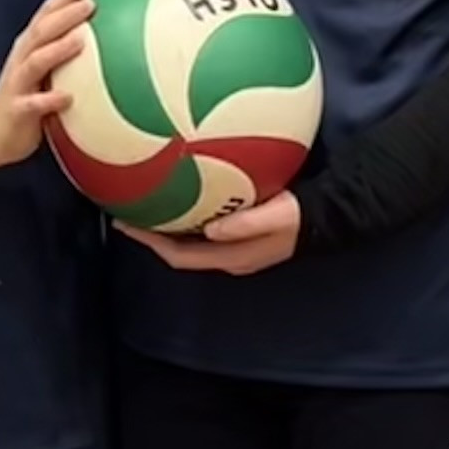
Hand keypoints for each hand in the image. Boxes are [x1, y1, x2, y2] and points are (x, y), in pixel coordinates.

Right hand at [0, 0, 94, 171]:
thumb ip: (62, 39)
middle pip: (43, 29)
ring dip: (58, 49)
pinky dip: (50, 99)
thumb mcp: (43, 61)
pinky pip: (33, 104)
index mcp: (31, 43)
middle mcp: (23, 57)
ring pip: (36, 61)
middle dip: (66, 12)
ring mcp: (18, 82)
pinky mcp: (17, 109)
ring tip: (80, 40)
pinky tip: (68, 98)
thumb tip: (92, 14)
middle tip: (91, 0)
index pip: (49, 11)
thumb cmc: (28, 91)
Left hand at [127, 187, 301, 273]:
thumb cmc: (300, 217)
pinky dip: (184, 211)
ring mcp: (230, 246)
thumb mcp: (279, 217)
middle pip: (176, 249)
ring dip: (165, 223)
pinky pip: (200, 224)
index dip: (150, 243)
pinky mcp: (235, 231)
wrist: (322, 217)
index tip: (126, 224)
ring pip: (186, 238)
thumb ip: (246, 224)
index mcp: (229, 257)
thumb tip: (212, 228)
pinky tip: (177, 191)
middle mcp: (224, 255)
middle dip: (150, 233)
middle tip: (125, 209)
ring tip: (144, 201)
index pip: (179, 255)